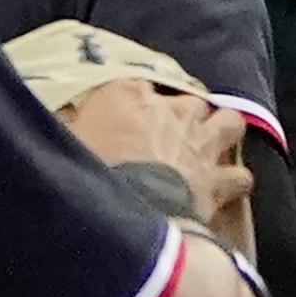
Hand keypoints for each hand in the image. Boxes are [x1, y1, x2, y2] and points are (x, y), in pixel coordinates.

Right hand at [64, 79, 251, 221]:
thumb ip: (63, 129)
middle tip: (173, 130)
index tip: (123, 112)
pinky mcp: (218, 180)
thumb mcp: (61, 144)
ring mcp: (200, 142)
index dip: (130, 98)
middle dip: (184, 113)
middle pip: (189, 98)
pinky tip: (227, 188)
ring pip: (229, 122)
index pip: (132, 81)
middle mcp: (171, 110)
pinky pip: (240, 176)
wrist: (129, 215)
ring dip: (222, 132)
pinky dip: (234, 182)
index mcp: (126, 96)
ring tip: (211, 145)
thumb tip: (55, 120)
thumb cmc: (88, 177)